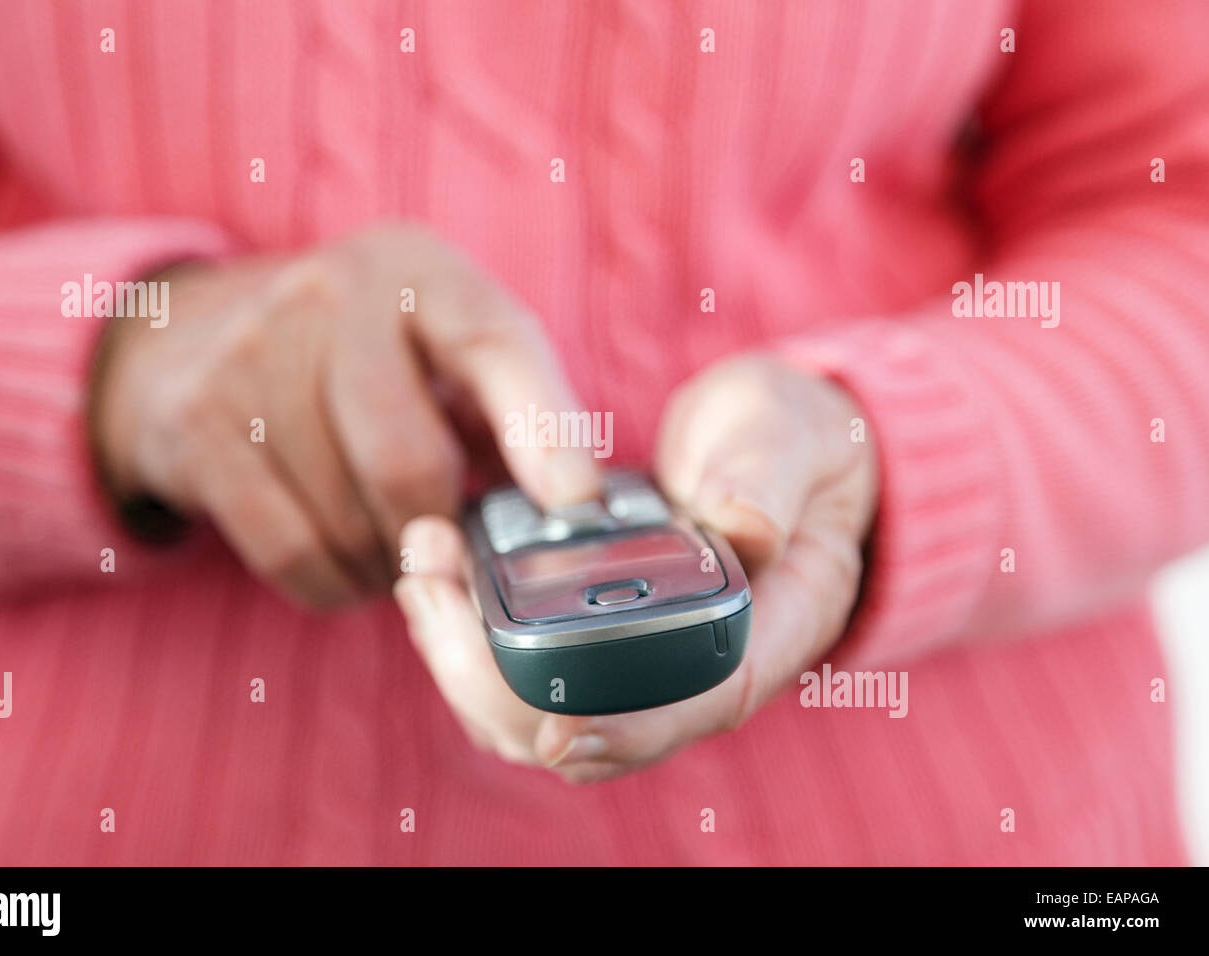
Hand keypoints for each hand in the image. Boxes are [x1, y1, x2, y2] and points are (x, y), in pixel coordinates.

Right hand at [91, 223, 600, 606]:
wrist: (195, 335)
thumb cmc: (366, 356)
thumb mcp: (441, 345)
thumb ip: (510, 409)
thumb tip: (574, 512)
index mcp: (416, 270)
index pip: (493, 343)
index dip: (541, 429)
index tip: (574, 503)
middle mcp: (331, 296)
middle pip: (407, 460)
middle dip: (441, 531)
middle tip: (451, 550)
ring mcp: (252, 356)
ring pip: (348, 520)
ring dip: (388, 565)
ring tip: (395, 547)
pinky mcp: (197, 425)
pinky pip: (290, 550)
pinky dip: (335, 584)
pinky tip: (348, 566)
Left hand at [394, 353, 876, 780]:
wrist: (771, 447)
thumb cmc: (791, 447)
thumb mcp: (793, 441)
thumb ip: (768, 479)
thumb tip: (745, 527)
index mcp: (762, 632)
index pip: (696, 707)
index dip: (627, 730)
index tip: (558, 728)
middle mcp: (692, 670)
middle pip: (587, 728)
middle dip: (497, 683)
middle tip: (436, 587)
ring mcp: (635, 664)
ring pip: (536, 713)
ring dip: (464, 660)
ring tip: (426, 569)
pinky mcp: (590, 640)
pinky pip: (518, 672)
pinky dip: (466, 634)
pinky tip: (439, 573)